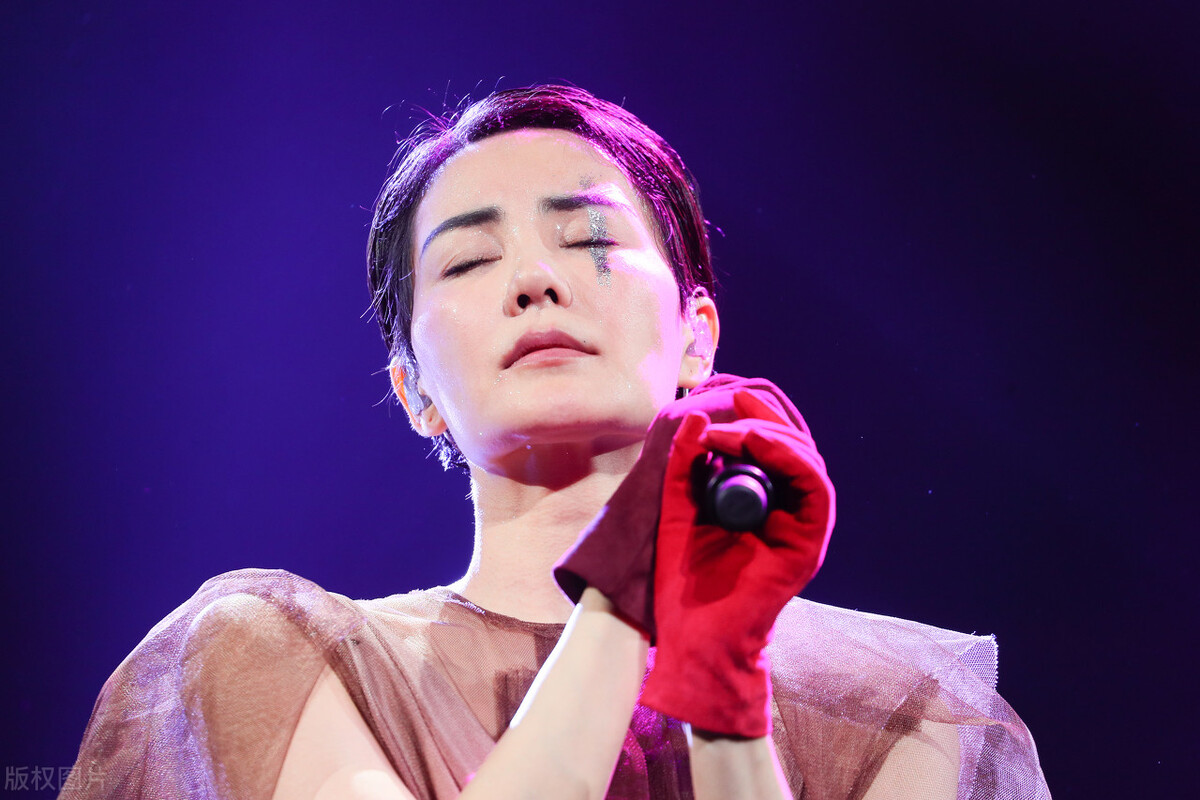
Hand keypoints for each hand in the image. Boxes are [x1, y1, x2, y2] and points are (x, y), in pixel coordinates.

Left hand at [639, 387, 834, 737]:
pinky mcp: (810, 540)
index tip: (727, 396)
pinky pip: (815, 488)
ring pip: (807, 460)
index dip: (755, 415)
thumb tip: (696, 417)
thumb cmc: (684, 581)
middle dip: (764, 417)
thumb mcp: (678, 506)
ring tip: (734, 429)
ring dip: (773, 434)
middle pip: (793, 445)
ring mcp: (802, 524)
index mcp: (760, 501)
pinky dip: (791, 459)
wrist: (692, 634)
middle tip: (731, 405)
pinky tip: (757, 443)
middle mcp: (786, 509)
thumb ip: (685, 464)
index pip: (770, 445)